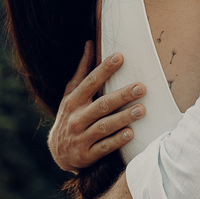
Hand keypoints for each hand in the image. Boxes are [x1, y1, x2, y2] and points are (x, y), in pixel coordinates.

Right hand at [48, 41, 146, 172]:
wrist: (58, 153)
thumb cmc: (70, 117)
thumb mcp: (71, 95)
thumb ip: (82, 71)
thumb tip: (90, 43)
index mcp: (73, 101)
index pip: (90, 82)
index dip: (104, 69)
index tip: (120, 57)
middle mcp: (76, 118)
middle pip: (101, 105)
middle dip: (121, 96)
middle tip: (141, 88)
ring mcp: (80, 138)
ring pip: (104, 126)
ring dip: (123, 118)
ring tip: (141, 110)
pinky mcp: (87, 155)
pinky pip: (104, 147)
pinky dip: (117, 140)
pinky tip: (131, 133)